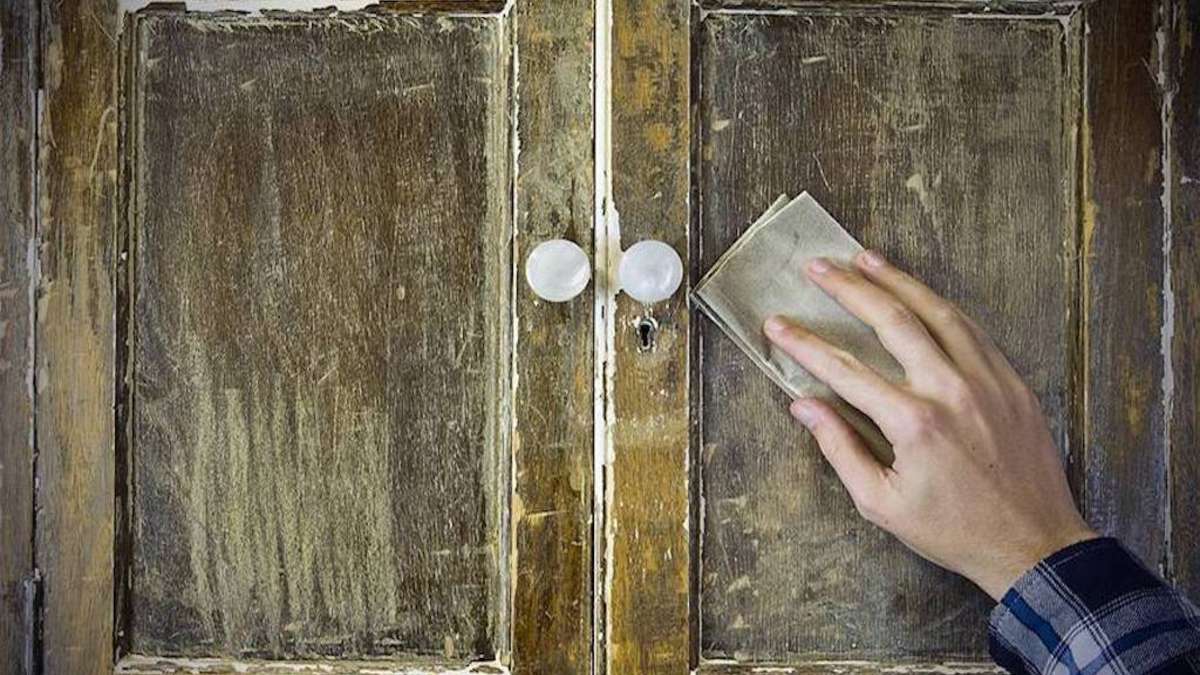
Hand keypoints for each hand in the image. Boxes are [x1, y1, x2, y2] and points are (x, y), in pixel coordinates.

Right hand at [763, 250, 1095, 599]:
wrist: (1034, 546)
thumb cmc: (953, 531)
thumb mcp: (882, 504)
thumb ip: (840, 449)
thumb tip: (804, 406)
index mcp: (914, 423)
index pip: (845, 370)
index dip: (804, 344)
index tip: (777, 324)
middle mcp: (951, 390)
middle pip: (892, 320)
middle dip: (848, 289)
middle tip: (818, 266)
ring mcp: (988, 381)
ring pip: (937, 312)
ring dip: (898, 281)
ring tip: (865, 258)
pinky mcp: (1012, 382)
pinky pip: (972, 330)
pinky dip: (940, 306)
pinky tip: (920, 294)